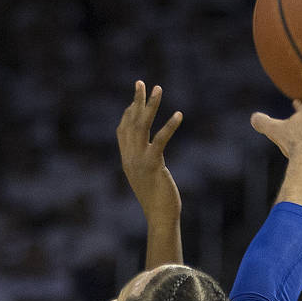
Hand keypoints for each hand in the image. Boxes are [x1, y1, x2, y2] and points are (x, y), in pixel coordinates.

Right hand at [117, 80, 182, 223]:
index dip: (128, 113)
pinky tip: (178, 114)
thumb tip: (153, 157)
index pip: (123, 131)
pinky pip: (160, 141)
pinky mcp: (153, 165)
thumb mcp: (148, 179)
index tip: (135, 99)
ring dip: (150, 106)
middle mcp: (130, 158)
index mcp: (127, 161)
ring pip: (142, 127)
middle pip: (131, 124)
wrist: (160, 218)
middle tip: (141, 82)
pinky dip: (169, 126)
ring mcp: (139, 161)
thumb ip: (148, 164)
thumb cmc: (158, 202)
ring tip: (158, 88)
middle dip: (136, 101)